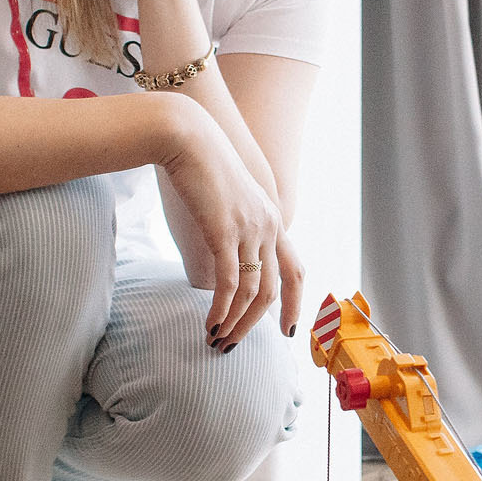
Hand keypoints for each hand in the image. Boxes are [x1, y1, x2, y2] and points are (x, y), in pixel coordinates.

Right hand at [159, 107, 292, 346]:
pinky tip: (211, 323)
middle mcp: (269, 226)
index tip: (287, 330)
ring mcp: (249, 229)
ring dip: (236, 323)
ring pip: (253, 293)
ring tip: (218, 340)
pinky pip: (231, 284)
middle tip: (236, 344)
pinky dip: (222, 310)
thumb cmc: (197, 165)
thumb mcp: (224, 201)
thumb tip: (218, 259)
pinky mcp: (225, 232)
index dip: (295, 303)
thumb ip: (230, 230)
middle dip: (258, 324)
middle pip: (276, 290)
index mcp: (273, 219)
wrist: (186, 136)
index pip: (295, 270)